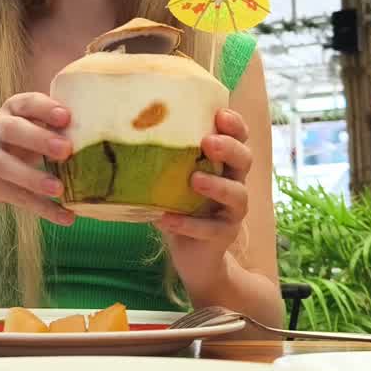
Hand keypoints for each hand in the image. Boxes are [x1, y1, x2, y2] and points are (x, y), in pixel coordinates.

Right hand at [0, 92, 76, 225]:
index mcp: (14, 108)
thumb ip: (61, 126)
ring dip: (33, 177)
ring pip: (5, 166)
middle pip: (13, 130)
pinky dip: (43, 209)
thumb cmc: (27, 139)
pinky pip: (17, 197)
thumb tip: (110, 133)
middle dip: (39, 139)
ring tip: (59, 189)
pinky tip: (67, 217)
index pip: (27, 103)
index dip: (45, 109)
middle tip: (66, 149)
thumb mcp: (37, 125)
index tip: (66, 117)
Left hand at [154, 108, 252, 296]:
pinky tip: (166, 219)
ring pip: (237, 194)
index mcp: (223, 165)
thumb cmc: (180, 208)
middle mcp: (234, 183)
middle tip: (208, 142)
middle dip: (229, 148)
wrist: (194, 256)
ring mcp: (232, 212)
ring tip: (194, 179)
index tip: (221, 114)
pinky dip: (188, 224)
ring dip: (217, 185)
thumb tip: (126, 133)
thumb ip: (162, 161)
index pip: (238, 138)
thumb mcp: (172, 181)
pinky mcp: (224, 235)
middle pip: (244, 160)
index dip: (235, 125)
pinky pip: (211, 229)